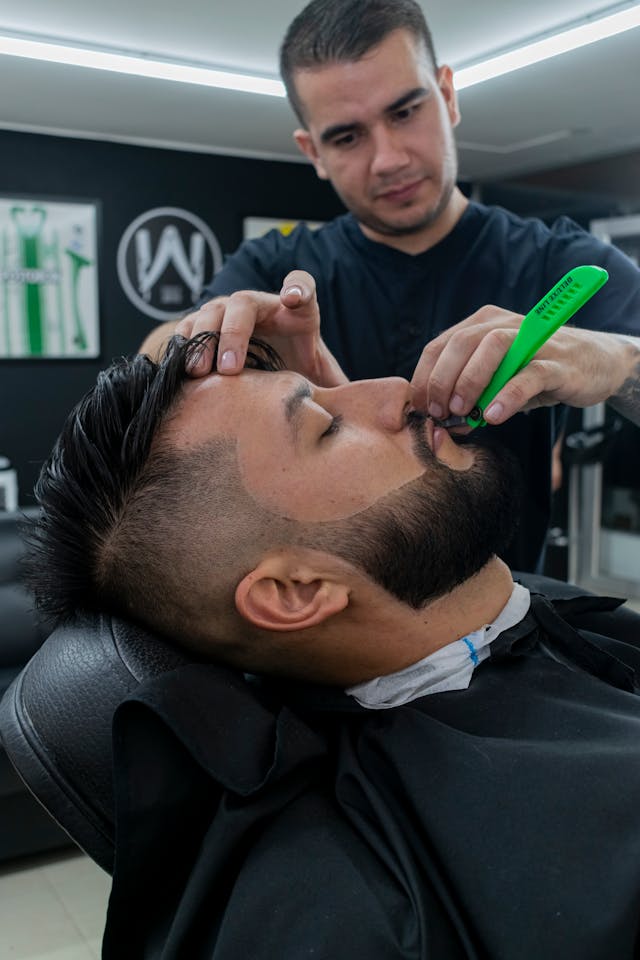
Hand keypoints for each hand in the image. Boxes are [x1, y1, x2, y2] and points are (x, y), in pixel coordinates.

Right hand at [175, 270, 346, 386]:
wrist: (266, 365)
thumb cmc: (297, 366)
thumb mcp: (320, 375)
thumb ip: (335, 385)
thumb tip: (354, 410)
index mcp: (296, 310)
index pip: (301, 285)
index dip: (297, 287)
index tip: (294, 299)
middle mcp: (259, 303)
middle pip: (244, 303)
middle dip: (234, 333)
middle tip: (230, 368)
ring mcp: (228, 310)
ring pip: (210, 313)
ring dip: (203, 340)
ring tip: (200, 372)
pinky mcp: (203, 324)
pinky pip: (187, 327)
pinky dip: (182, 345)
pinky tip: (179, 368)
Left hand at [410, 306, 639, 424]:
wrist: (596, 363)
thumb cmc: (539, 372)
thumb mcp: (500, 382)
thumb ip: (473, 397)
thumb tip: (446, 423)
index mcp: (483, 324)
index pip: (441, 344)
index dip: (424, 377)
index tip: (419, 408)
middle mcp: (505, 323)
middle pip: (461, 342)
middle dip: (442, 380)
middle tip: (438, 412)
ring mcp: (533, 339)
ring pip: (492, 348)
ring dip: (470, 381)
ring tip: (462, 412)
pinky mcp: (557, 361)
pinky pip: (529, 375)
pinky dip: (508, 396)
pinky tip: (494, 417)